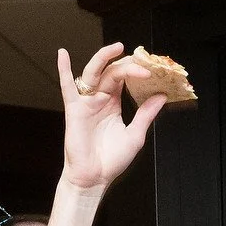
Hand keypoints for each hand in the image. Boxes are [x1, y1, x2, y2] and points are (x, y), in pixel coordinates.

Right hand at [51, 43, 164, 225]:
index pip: (123, 79)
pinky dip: (64, 70)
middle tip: (142, 61)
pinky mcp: (74, 110)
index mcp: (113, 103)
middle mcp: (99, 99)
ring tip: (117, 48)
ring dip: (104, 58)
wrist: (94, 178)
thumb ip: (146, 114)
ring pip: (94, 73)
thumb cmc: (111, 160)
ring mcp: (86, 102)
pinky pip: (67, 87)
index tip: (153, 71)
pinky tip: (63, 54)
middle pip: (112, 72)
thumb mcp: (135, 134)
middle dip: (127, 65)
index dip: (136, 72)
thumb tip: (161, 96)